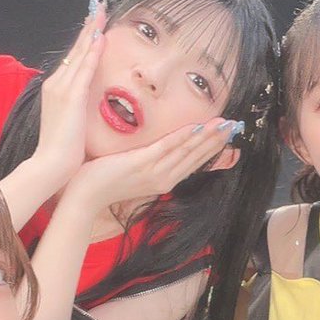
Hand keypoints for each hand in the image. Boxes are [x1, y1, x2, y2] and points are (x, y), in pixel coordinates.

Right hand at [30, 2, 108, 192]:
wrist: (51, 165)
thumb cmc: (63, 149)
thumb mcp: (70, 121)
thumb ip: (75, 106)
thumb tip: (83, 101)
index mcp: (56, 89)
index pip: (74, 58)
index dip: (85, 39)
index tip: (95, 22)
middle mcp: (56, 84)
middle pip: (76, 49)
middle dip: (89, 27)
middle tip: (100, 7)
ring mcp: (62, 89)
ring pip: (80, 54)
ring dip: (91, 32)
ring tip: (102, 13)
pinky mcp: (71, 98)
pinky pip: (84, 70)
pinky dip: (92, 53)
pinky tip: (100, 39)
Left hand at [64, 116, 241, 213]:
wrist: (85, 196)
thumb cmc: (105, 182)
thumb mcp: (133, 173)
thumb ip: (149, 162)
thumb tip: (158, 149)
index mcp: (164, 180)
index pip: (193, 162)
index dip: (212, 148)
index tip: (226, 135)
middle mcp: (164, 178)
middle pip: (196, 156)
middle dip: (216, 140)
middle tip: (234, 125)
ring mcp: (154, 171)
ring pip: (187, 151)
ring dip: (207, 136)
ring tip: (224, 124)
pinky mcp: (142, 163)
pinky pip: (167, 148)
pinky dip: (184, 137)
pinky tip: (196, 127)